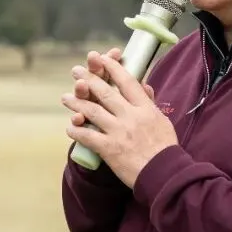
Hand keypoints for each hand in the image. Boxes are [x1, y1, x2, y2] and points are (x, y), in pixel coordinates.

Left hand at [62, 56, 177, 187]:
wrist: (164, 173)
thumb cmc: (165, 148)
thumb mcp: (162, 121)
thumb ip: (150, 103)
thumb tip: (144, 86)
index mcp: (145, 108)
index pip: (127, 82)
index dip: (113, 68)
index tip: (102, 59)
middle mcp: (131, 116)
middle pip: (105, 92)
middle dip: (88, 79)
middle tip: (76, 71)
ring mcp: (118, 132)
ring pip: (92, 111)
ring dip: (77, 103)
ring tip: (66, 97)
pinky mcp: (109, 149)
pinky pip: (87, 136)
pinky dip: (76, 131)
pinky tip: (70, 128)